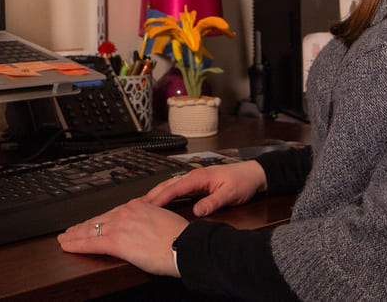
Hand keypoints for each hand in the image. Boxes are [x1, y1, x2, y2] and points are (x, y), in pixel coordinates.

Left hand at [57, 198, 187, 275]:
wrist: (184, 245)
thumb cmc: (180, 237)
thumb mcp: (164, 219)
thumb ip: (150, 218)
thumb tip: (146, 226)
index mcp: (138, 206)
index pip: (112, 212)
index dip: (98, 219)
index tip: (91, 222)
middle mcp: (126, 213)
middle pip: (99, 220)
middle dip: (83, 226)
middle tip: (70, 230)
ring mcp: (120, 226)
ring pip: (91, 230)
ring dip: (75, 235)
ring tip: (64, 238)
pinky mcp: (116, 242)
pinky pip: (90, 243)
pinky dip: (76, 244)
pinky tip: (68, 246)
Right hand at [142, 160, 266, 217]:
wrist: (254, 174)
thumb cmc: (242, 182)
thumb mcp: (230, 194)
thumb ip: (213, 202)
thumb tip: (197, 212)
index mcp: (199, 177)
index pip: (174, 188)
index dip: (159, 198)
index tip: (145, 207)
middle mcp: (193, 176)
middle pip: (167, 186)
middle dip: (150, 196)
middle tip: (133, 207)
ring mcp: (194, 180)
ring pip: (169, 187)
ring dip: (155, 195)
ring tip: (140, 207)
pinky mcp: (196, 185)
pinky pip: (176, 190)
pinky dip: (165, 196)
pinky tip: (159, 204)